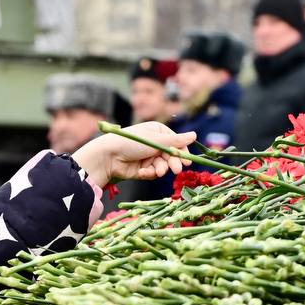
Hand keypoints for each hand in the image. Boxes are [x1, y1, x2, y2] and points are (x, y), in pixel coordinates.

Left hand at [71, 122, 196, 188]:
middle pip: (172, 156)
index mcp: (158, 132)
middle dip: (173, 163)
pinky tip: (142, 172)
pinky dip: (149, 173)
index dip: (182, 151)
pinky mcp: (144, 170)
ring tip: (157, 171)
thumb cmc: (131, 142)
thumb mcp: (156, 140)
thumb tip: (195, 135)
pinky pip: (153, 173)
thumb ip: (176, 141)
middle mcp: (155, 144)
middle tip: (177, 170)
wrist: (109, 156)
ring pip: (164, 166)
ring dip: (161, 169)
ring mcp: (149, 157)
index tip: (187, 160)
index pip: (176, 142)